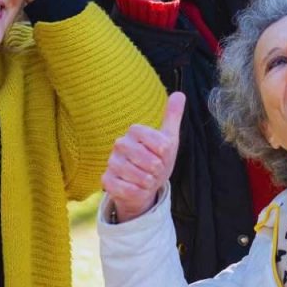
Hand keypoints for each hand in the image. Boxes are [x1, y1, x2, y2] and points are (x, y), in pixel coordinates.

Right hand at [102, 92, 184, 222]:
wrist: (144, 185)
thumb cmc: (156, 160)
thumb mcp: (169, 139)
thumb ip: (172, 117)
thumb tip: (179, 94)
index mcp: (134, 131)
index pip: (158, 142)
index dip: (165, 154)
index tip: (163, 155)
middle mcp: (119, 144)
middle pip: (148, 160)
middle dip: (158, 170)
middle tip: (156, 170)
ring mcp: (111, 162)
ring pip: (138, 176)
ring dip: (149, 182)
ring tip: (147, 180)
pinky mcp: (106, 180)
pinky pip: (128, 189)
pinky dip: (138, 192)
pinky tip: (138, 189)